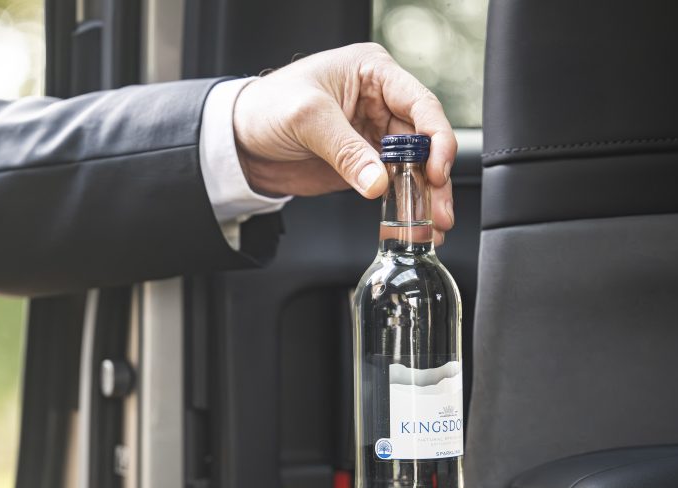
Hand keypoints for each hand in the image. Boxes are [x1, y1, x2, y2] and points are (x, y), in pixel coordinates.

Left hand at [232, 43, 456, 236]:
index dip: (435, 137)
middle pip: (424, 140)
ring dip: (425, 196)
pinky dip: (404, 205)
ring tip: (434, 224)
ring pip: (414, 167)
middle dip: (435, 177)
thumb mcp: (307, 119)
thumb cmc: (266, 107)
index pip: (420, 103)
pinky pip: (393, 185)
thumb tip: (378, 183)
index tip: (436, 169)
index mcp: (373, 73)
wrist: (238, 141)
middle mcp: (379, 102)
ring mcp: (373, 136)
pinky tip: (415, 224)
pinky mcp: (363, 164)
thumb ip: (345, 151)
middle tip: (439, 208)